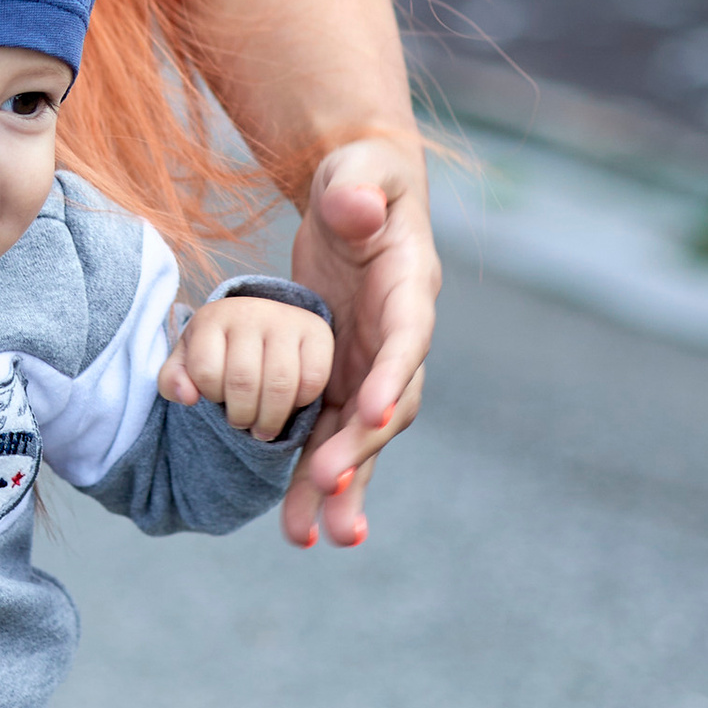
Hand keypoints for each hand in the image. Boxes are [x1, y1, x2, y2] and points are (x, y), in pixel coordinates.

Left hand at [159, 295, 334, 441]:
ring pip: (279, 385)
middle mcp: (250, 312)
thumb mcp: (189, 360)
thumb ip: (173, 380)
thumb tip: (187, 396)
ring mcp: (286, 320)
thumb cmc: (221, 348)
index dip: (211, 396)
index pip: (206, 371)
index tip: (217, 399)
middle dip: (241, 416)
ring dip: (270, 418)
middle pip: (243, 382)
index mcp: (212, 317)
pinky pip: (312, 380)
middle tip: (243, 424)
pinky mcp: (317, 331)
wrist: (262, 320)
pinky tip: (291, 403)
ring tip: (264, 427)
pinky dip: (301, 402)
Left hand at [279, 135, 439, 552]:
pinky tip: (297, 524)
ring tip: (314, 536)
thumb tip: (354, 210)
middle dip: (361, 449)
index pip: (408, 337)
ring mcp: (372, 366)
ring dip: (341, 487)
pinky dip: (314, 478)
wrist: (355, 198)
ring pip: (362, 438)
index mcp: (411, 287)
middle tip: (329, 488)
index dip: (394, 375)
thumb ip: (356, 187)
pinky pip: (330, 436)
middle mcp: (399, 339)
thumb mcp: (358, 171)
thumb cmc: (359, 178)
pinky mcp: (342, 381)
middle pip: (389, 405)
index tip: (374, 412)